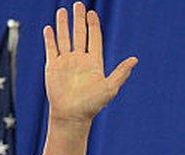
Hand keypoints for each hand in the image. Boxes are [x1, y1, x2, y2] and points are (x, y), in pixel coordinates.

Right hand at [43, 2, 136, 123]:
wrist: (71, 115)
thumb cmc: (92, 104)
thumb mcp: (110, 88)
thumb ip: (121, 73)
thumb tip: (135, 60)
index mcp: (94, 63)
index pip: (94, 38)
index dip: (93, 25)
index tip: (92, 13)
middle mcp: (80, 60)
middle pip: (79, 34)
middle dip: (78, 19)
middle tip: (79, 4)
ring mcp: (66, 62)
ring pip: (64, 38)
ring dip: (63, 24)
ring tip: (63, 10)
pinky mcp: (53, 66)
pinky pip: (51, 49)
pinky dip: (50, 38)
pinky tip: (49, 28)